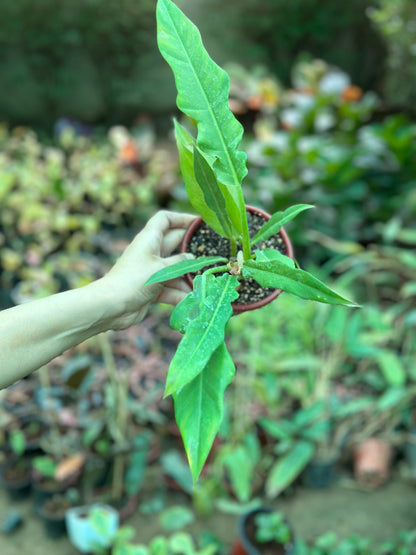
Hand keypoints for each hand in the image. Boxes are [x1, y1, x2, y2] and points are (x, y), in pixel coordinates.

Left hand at [101, 210, 195, 328]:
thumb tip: (193, 259)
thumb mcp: (160, 269)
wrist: (111, 306)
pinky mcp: (151, 289)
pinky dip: (179, 294)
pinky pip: (170, 288)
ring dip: (187, 278)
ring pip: (175, 270)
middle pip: (175, 244)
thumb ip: (180, 263)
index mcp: (149, 239)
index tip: (199, 223)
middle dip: (192, 250)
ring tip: (204, 284)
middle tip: (212, 254)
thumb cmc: (133, 280)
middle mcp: (150, 253)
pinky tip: (190, 301)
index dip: (181, 218)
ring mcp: (150, 271)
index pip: (164, 219)